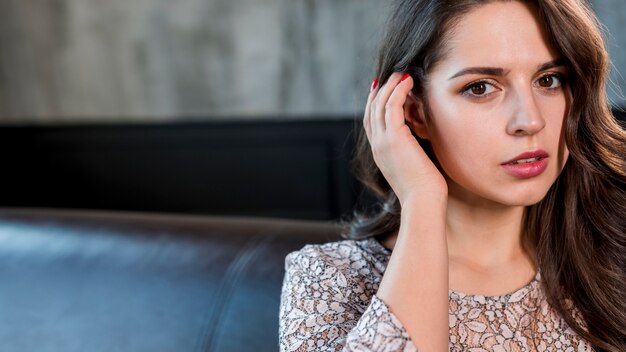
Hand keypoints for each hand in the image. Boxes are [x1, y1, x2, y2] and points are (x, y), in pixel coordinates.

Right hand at [363, 72, 447, 206]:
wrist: (422, 203)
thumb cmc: (425, 190)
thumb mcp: (415, 166)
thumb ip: (413, 150)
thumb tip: (422, 140)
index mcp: (380, 153)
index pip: (371, 122)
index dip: (376, 103)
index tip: (385, 88)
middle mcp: (377, 145)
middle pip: (371, 109)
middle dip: (380, 90)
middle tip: (392, 74)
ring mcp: (383, 141)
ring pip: (380, 104)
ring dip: (390, 85)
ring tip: (402, 73)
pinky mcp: (394, 138)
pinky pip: (391, 105)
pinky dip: (398, 90)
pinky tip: (408, 82)